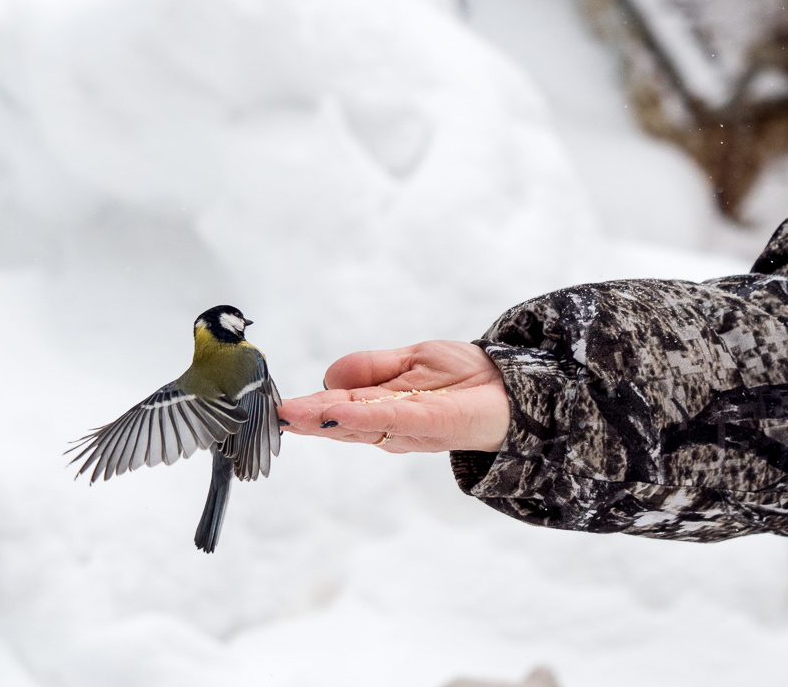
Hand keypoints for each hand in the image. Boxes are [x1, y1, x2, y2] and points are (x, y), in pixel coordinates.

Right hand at [278, 341, 508, 452]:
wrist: (515, 388)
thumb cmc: (465, 377)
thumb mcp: (411, 360)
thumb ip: (372, 369)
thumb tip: (330, 376)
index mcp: (381, 408)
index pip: (337, 408)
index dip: (308, 409)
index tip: (275, 408)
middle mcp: (390, 425)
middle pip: (340, 422)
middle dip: (307, 420)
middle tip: (272, 416)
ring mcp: (409, 427)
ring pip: (358, 424)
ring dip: (324, 420)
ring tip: (291, 416)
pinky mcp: (431, 423)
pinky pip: (390, 419)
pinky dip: (362, 416)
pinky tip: (336, 412)